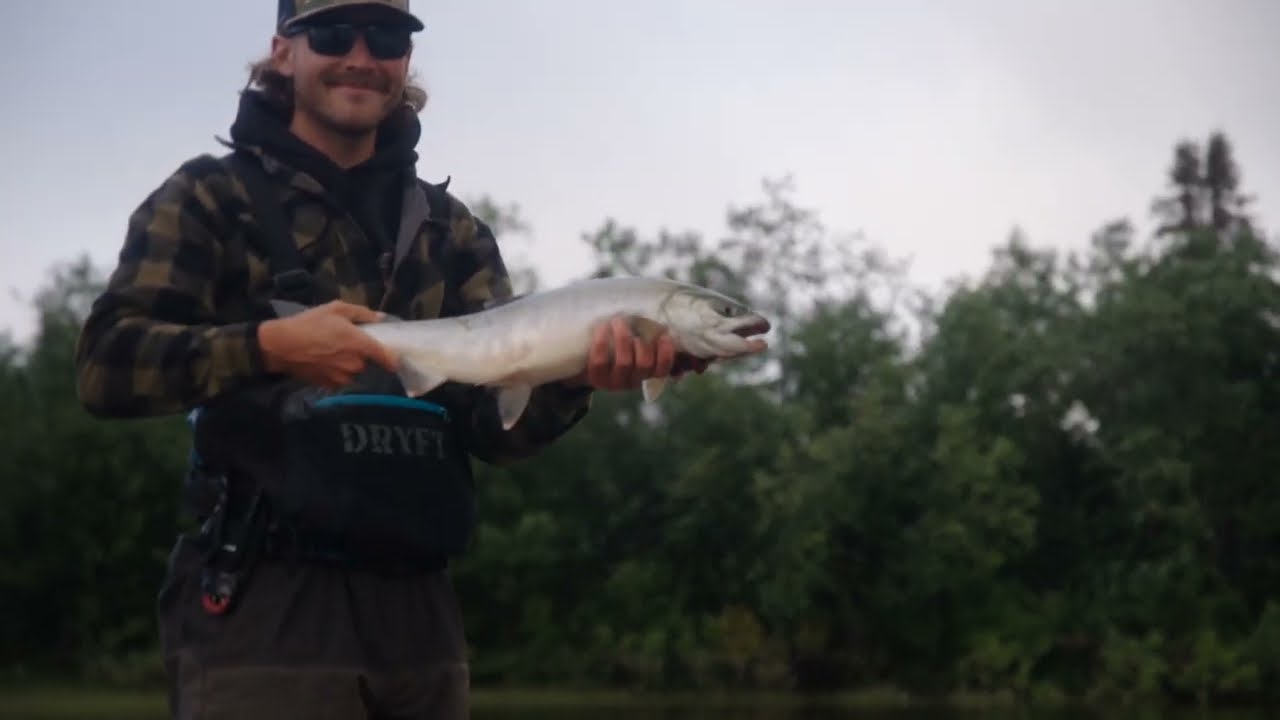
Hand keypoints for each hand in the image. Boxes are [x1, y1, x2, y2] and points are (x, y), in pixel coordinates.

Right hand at [257, 300, 398, 387]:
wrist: (280, 346)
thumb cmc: (310, 323)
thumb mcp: (336, 309)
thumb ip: (362, 313)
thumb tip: (381, 318)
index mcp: (361, 345)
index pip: (389, 359)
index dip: (394, 359)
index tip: (395, 357)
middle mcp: (356, 365)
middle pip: (370, 365)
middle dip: (364, 357)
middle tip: (351, 346)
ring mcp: (343, 378)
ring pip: (356, 373)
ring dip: (351, 366)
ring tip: (335, 354)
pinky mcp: (330, 386)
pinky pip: (342, 380)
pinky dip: (339, 373)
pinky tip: (326, 363)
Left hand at [565, 316, 710, 390]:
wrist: (588, 360)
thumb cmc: (620, 346)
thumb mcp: (638, 344)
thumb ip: (654, 337)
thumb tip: (674, 323)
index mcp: (647, 375)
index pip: (662, 370)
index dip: (666, 354)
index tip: (665, 336)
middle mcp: (632, 382)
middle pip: (644, 365)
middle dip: (641, 343)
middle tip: (632, 321)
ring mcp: (614, 382)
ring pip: (625, 363)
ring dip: (623, 339)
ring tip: (618, 321)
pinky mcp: (595, 378)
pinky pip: (600, 361)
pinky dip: (602, 342)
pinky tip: (602, 327)